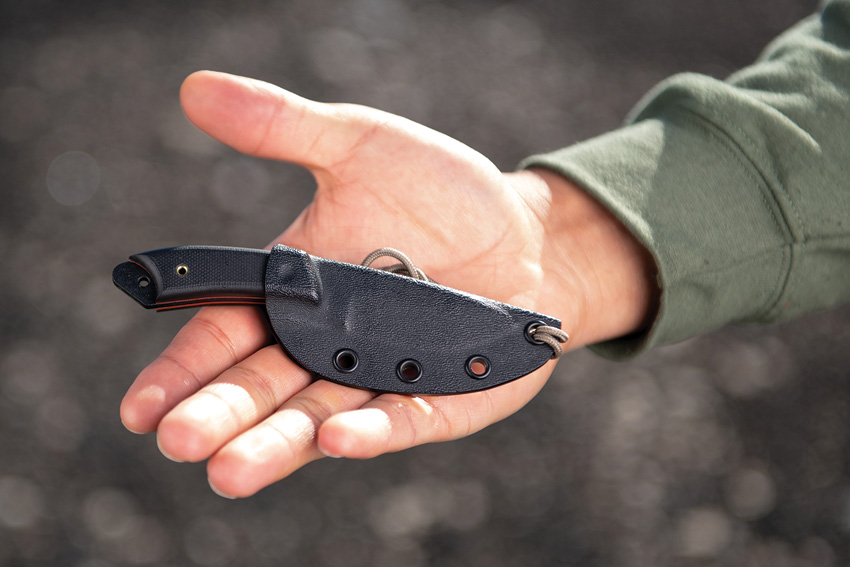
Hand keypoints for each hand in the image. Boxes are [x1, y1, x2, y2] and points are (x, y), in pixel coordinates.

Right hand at [120, 71, 655, 496]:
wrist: (525, 233)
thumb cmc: (440, 192)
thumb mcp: (363, 146)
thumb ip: (286, 127)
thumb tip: (195, 88)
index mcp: (296, 293)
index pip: (225, 333)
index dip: (182, 369)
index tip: (139, 408)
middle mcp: (329, 347)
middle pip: (264, 385)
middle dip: (221, 415)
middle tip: (178, 442)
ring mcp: (381, 379)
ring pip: (320, 418)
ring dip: (278, 444)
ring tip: (231, 472)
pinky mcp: (438, 401)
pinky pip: (401, 420)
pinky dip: (371, 433)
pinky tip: (338, 440)